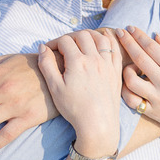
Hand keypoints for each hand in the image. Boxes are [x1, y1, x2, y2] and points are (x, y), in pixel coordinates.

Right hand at [38, 29, 121, 156]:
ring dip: (90, 35)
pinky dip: (109, 40)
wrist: (98, 124)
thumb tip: (43, 47)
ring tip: (81, 41)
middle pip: (83, 35)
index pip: (65, 40)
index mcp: (78, 62)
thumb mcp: (55, 88)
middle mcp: (94, 59)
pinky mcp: (116, 71)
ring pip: (100, 38)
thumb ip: (47, 65)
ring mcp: (108, 64)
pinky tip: (103, 40)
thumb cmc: (74, 108)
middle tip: (64, 45)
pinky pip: (115, 48)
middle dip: (71, 37)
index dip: (54, 42)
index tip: (49, 50)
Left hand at [116, 27, 159, 155]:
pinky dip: (126, 91)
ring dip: (126, 69)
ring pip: (131, 80)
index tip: (130, 28)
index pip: (152, 47)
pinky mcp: (153, 112)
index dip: (139, 36)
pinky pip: (132, 100)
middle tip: (120, 32)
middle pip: (140, 58)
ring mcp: (159, 99)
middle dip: (127, 42)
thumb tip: (155, 36)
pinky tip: (128, 84)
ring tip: (129, 66)